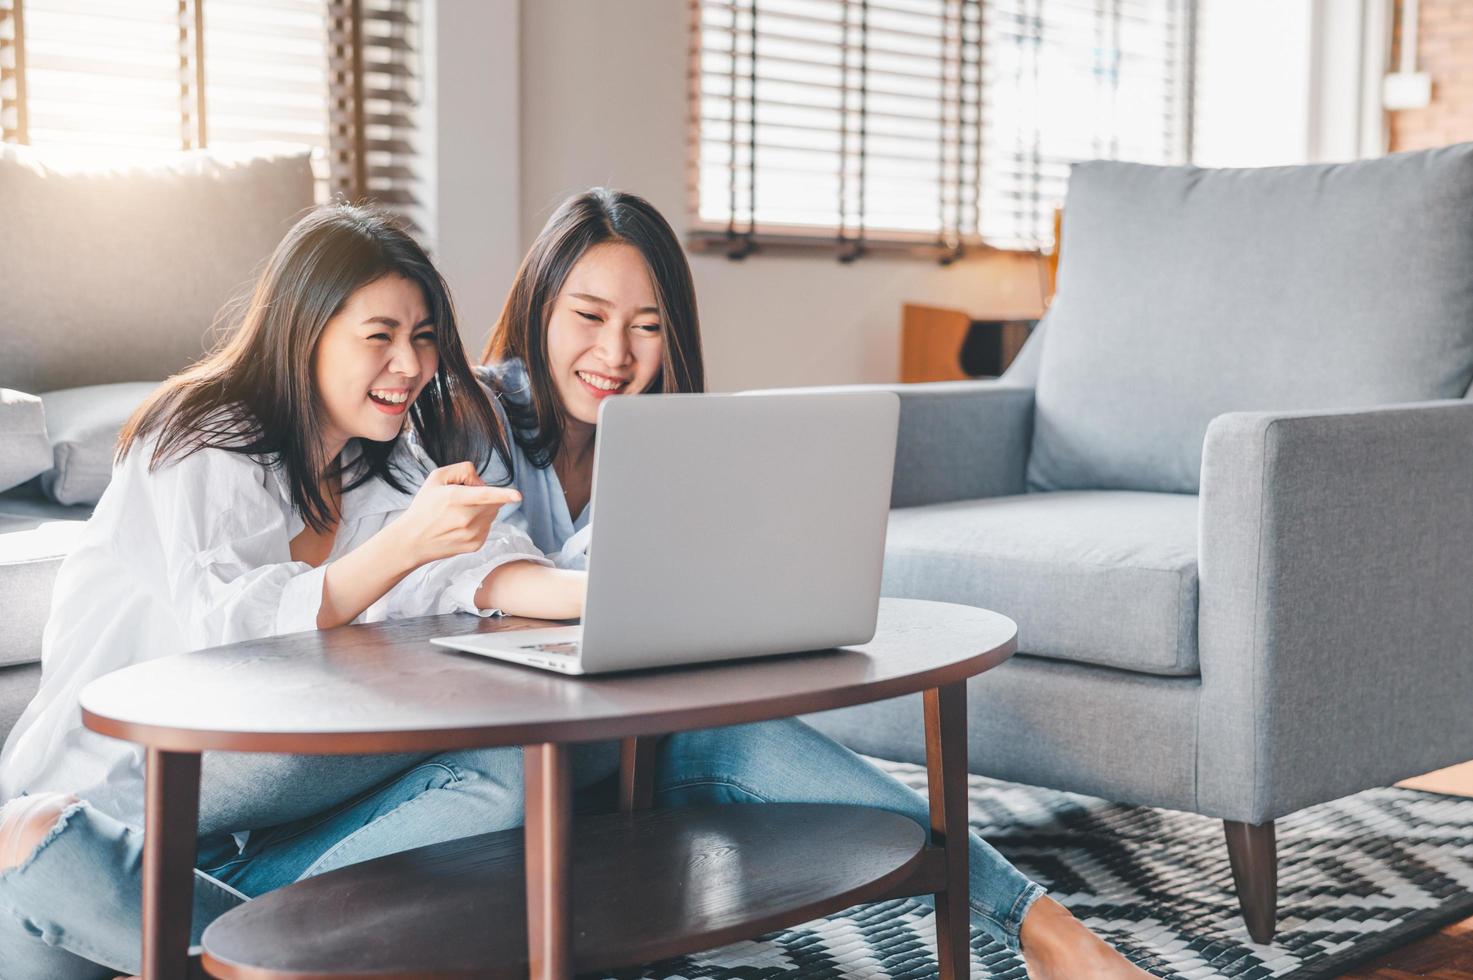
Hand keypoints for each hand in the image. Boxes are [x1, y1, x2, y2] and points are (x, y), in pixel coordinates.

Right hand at [393, 462, 521, 565]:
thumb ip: (462, 470)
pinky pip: (488, 526)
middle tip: (463, 498)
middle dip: (485, 496)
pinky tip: (461, 525)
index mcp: (455, 498)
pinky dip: (480, 522)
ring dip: (483, 509)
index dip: (503, 494)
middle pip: (494, 501)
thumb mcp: (436, 478)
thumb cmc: (424, 506)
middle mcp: (465, 518)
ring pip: (493, 513)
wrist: (413, 541)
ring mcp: (472, 534)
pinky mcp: (476, 544)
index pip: (484, 495)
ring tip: (459, 513)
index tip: (518, 496)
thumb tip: (482, 482)